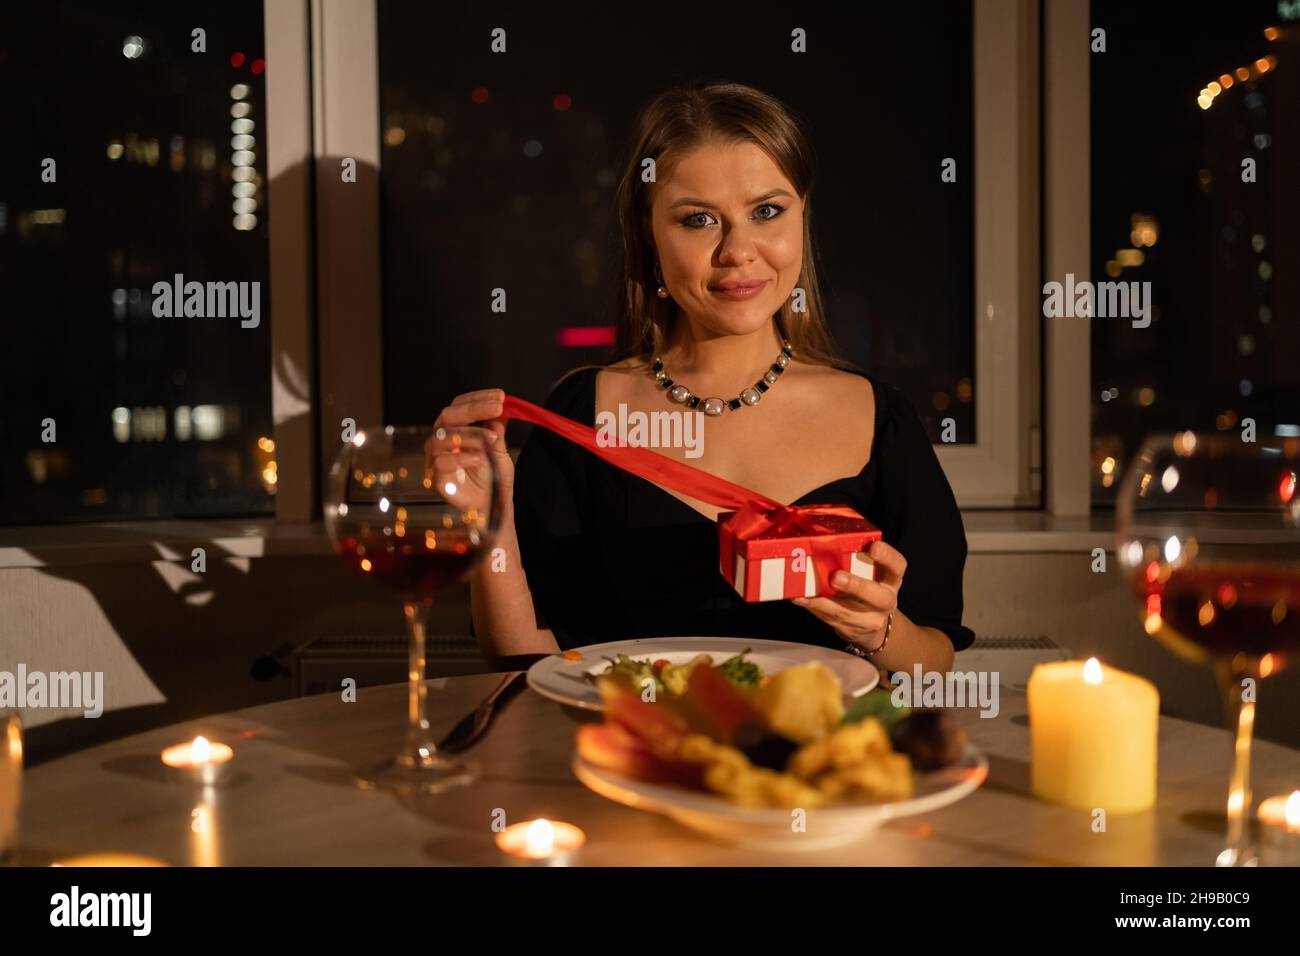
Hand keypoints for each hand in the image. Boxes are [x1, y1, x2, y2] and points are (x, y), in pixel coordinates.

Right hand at [429, 388, 513, 516]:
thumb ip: (497, 429)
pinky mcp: (436, 479)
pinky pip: (441, 462)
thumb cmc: (494, 477)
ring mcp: (436, 459)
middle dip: (473, 409)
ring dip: (469, 434)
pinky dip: (461, 457)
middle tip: (497, 407)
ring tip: (492, 438)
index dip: (478, 398)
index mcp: (455, 430)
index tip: (500, 396)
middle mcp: (442, 441)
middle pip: (447, 416)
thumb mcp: (500, 449)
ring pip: (441, 437)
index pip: (459, 406)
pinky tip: (480, 458)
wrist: (494, 506)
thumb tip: (500, 409)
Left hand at [792, 540, 905, 650]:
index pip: (897, 566)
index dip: (888, 557)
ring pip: (850, 613)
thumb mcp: (870, 573)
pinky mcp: (853, 631)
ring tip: (805, 594)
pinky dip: (815, 609)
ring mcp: (872, 619)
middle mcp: (886, 600)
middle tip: (836, 577)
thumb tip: (824, 534)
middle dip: (857, 586)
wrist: (871, 626)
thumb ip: (856, 558)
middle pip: (879, 597)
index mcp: (892, 579)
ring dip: (825, 603)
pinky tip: (802, 600)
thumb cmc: (866, 587)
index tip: (873, 547)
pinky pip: (833, 620)